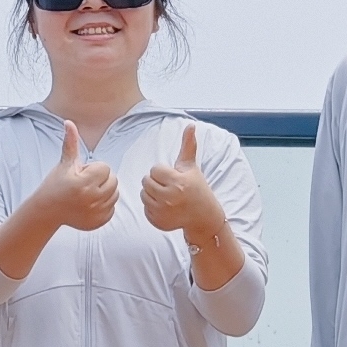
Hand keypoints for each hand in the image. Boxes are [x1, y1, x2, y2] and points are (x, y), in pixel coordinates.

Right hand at [32, 118, 119, 230]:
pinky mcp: (99, 222)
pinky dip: (104, 205)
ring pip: (115, 194)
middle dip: (102, 179)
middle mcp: (91, 199)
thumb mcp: (64, 164)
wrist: (48, 211)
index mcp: (83, 182)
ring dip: (105, 191)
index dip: (93, 169)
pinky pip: (113, 208)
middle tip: (85, 183)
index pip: (105, 168)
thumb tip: (69, 122)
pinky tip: (90, 204)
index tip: (81, 174)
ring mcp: (96, 212)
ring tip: (88, 193)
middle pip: (114, 180)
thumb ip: (71, 143)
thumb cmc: (56, 184)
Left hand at [138, 122, 224, 244]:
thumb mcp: (191, 167)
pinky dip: (152, 207)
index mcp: (177, 182)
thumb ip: (188, 146)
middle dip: (156, 182)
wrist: (202, 216)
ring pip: (143, 194)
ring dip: (152, 193)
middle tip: (169, 186)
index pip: (154, 169)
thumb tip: (190, 125)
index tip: (173, 177)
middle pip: (146, 181)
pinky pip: (145, 208)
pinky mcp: (157, 221)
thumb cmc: (196, 188)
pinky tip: (165, 207)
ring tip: (166, 195)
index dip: (163, 172)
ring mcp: (163, 211)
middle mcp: (169, 197)